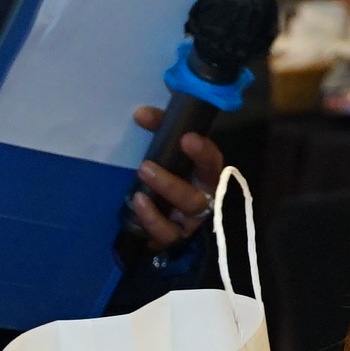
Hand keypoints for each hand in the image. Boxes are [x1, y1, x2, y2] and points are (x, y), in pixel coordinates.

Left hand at [126, 119, 225, 256]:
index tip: (187, 138)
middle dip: (171, 183)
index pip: (212, 163)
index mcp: (206, 175)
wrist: (162, 211)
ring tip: (138, 190)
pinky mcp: (174, 237)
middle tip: (145, 166)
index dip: (203, 153)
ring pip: (182, 216)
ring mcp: (190, 222)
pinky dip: (151, 221)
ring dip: (160, 202)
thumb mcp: (169, 150)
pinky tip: (137, 206)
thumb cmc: (171, 172)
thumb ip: (159, 129)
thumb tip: (140, 114)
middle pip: (195, 197)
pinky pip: (166, 234)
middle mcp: (204, 199)